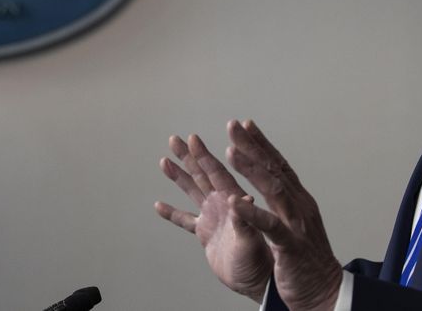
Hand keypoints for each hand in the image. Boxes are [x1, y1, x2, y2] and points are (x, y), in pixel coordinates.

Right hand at [155, 134, 272, 301]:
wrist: (260, 283)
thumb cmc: (263, 262)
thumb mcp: (252, 241)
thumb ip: (244, 220)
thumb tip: (239, 200)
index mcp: (235, 202)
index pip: (217, 173)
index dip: (204, 156)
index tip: (194, 138)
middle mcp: (223, 204)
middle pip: (202, 175)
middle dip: (190, 157)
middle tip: (176, 138)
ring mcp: (214, 217)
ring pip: (193, 191)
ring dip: (179, 176)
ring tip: (164, 161)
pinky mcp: (207, 234)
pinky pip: (186, 221)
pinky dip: (173, 214)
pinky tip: (159, 205)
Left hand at [226, 120, 342, 310]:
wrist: (325, 291)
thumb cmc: (305, 258)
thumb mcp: (296, 223)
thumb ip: (286, 201)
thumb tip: (274, 179)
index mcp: (298, 200)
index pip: (278, 165)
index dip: (261, 143)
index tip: (244, 124)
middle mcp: (299, 206)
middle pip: (274, 169)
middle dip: (252, 146)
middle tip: (233, 125)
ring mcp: (296, 225)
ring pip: (273, 190)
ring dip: (251, 169)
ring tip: (230, 152)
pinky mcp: (291, 246)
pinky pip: (270, 226)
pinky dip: (252, 214)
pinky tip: (235, 202)